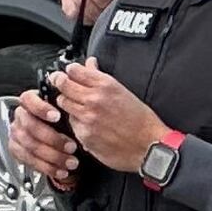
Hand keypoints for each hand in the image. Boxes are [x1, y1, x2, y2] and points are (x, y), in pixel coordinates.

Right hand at [10, 87, 79, 190]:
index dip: (40, 107)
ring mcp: (17, 134)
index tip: (57, 116)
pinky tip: (61, 170)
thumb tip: (88, 66)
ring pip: (29, 145)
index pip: (28, 99)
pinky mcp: (17, 150)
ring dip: (52, 156)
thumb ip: (75, 94)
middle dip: (52, 138)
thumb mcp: (71, 109)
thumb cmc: (66, 123)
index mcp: (32, 103)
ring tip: (71, 161)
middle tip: (71, 146)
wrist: (61, 145)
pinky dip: (46, 167)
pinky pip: (28, 160)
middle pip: (29, 126)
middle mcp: (21, 117)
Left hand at [49, 57, 169, 174]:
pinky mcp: (83, 135)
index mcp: (106, 86)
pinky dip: (75, 121)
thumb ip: (100, 77)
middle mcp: (94, 100)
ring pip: (62, 103)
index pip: (74, 70)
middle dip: (61, 83)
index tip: (69, 73)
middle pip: (62, 84)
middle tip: (62, 85)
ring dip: (67, 103)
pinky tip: (87, 123)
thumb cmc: (141, 121)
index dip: (69, 71)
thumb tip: (89, 64)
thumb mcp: (123, 91)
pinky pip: (71, 123)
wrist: (150, 146)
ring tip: (78, 106)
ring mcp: (87, 118)